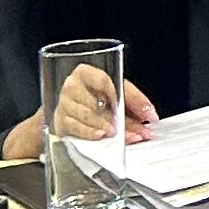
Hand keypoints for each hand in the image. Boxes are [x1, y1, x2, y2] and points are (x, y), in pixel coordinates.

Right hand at [2, 69, 159, 161]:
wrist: (60, 116)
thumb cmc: (90, 101)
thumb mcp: (113, 98)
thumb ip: (131, 106)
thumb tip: (150, 118)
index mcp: (87, 73)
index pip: (106, 80)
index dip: (128, 97)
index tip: (146, 114)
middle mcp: (72, 85)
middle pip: (98, 100)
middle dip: (120, 118)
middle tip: (138, 131)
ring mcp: (63, 103)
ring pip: (86, 113)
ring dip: (104, 125)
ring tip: (119, 134)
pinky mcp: (58, 120)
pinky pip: (74, 125)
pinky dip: (88, 131)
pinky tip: (100, 135)